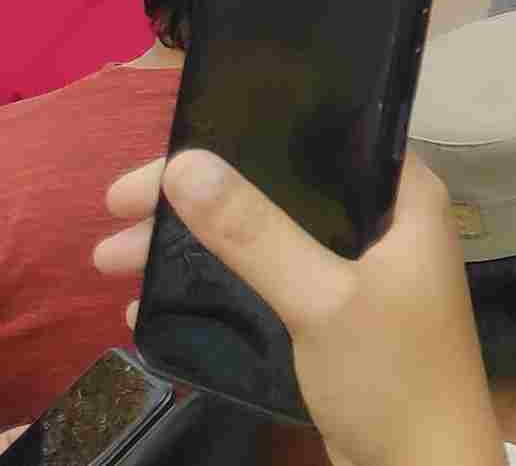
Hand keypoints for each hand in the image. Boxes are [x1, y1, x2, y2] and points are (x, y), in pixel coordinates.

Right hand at [94, 153, 502, 465]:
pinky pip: (267, 281)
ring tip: (112, 260)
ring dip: (195, 245)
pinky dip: (217, 284)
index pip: (314, 140)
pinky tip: (153, 300)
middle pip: (278, 188)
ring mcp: (359, 270)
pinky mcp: (336, 314)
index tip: (160, 158)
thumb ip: (256, 233)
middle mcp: (383, 223)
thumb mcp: (318, 299)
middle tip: (116, 213)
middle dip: (197, 201)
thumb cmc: (392, 376)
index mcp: (403, 196)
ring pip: (265, 237)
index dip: (236, 138)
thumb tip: (185, 165)